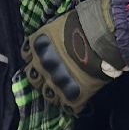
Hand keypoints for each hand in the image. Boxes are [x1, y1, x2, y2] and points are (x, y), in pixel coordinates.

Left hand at [21, 0, 125, 114]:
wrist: (102, 37)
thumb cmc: (86, 23)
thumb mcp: (60, 23)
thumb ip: (53, 36)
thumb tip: (58, 39)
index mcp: (38, 44)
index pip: (26, 56)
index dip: (35, 59)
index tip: (42, 59)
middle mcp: (42, 65)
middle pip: (34, 78)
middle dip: (42, 78)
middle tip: (53, 76)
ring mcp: (55, 82)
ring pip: (48, 95)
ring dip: (55, 93)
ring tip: (65, 90)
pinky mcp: (72, 95)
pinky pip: (68, 106)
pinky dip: (73, 105)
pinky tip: (79, 101)